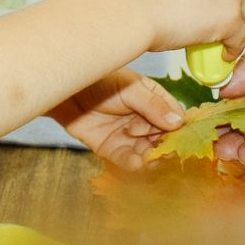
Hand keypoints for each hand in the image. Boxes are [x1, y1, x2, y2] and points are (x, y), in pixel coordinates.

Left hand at [50, 70, 184, 170]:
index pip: (173, 116)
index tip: (176, 135)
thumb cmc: (98, 81)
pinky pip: (127, 160)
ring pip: (147, 152)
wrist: (66, 91)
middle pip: (162, 137)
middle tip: (161, 148)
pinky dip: (133, 164)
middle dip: (162, 144)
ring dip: (150, 157)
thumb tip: (178, 122)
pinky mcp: (112, 149)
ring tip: (149, 158)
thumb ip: (152, 105)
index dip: (176, 127)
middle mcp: (143, 119)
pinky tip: (136, 162)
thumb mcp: (129, 89)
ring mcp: (129, 135)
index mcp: (153, 99)